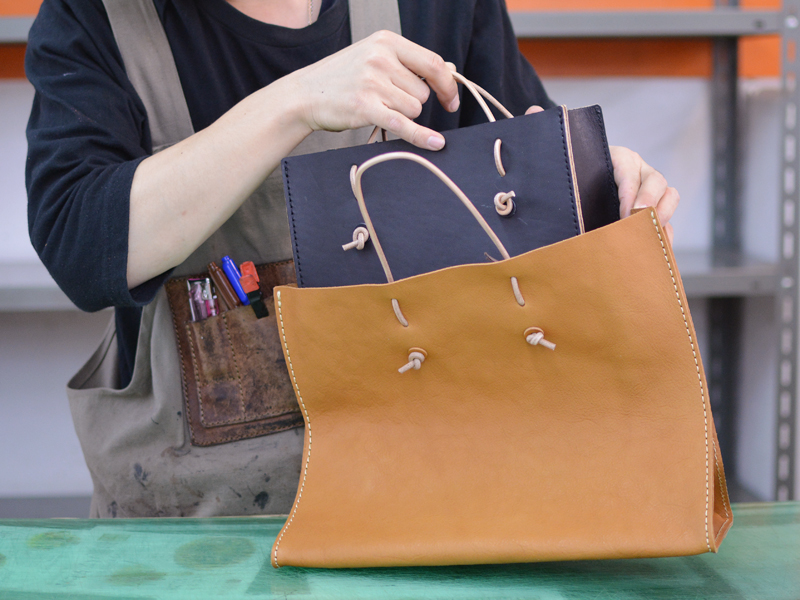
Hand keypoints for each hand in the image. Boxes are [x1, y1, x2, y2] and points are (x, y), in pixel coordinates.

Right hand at [288, 30, 459, 150]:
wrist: (304, 94)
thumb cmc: (343, 78)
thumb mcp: (376, 59)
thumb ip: (412, 64)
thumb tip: (451, 70)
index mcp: (387, 41)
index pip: (433, 63)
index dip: (448, 84)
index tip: (451, 101)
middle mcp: (381, 57)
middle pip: (423, 91)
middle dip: (412, 102)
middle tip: (386, 101)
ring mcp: (373, 81)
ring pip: (414, 108)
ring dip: (401, 114)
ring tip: (375, 106)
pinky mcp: (365, 106)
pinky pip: (403, 123)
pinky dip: (420, 136)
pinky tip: (435, 143)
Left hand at [525, 106, 678, 244]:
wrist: (578, 196)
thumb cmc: (573, 175)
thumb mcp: (562, 157)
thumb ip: (549, 134)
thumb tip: (534, 109)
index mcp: (620, 159)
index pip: (630, 169)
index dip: (631, 189)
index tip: (623, 211)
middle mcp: (640, 174)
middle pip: (658, 182)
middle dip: (650, 203)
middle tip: (635, 222)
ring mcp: (649, 196)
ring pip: (670, 198)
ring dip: (662, 216)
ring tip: (646, 236)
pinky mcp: (650, 216)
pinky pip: (668, 223)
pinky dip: (665, 235)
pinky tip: (653, 248)